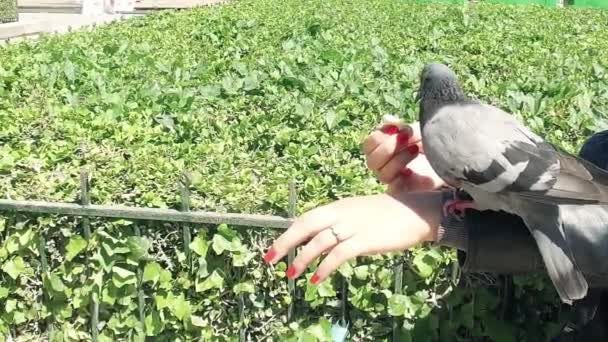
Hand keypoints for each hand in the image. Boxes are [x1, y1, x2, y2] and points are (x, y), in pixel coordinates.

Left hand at [262, 191, 442, 283]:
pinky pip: (339, 255)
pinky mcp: (365, 240)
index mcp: (338, 206)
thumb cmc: (388, 214)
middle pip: (306, 226)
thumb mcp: (359, 212)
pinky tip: (316, 279)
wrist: (415, 212)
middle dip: (285, 242)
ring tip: (291, 273)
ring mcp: (353, 226)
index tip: (274, 248)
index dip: (288, 232)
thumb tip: (321, 237)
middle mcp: (342, 213)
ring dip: (303, 258)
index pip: (306, 218)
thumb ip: (340, 221)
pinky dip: (325, 267)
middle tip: (270, 259)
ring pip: (320, 242)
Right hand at [362, 121, 446, 193]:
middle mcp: (384, 165)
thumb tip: (386, 119)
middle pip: (372, 159)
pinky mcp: (403, 189)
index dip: (379, 136)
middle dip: (388, 147)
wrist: (455, 158)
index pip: (368, 145)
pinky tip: (412, 171)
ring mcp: (393, 178)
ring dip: (398, 159)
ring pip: (381, 173)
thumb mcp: (419, 130)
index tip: (399, 130)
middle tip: (407, 138)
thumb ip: (402, 126)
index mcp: (384, 148)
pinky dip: (401, 177)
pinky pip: (392, 186)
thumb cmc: (434, 142)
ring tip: (415, 150)